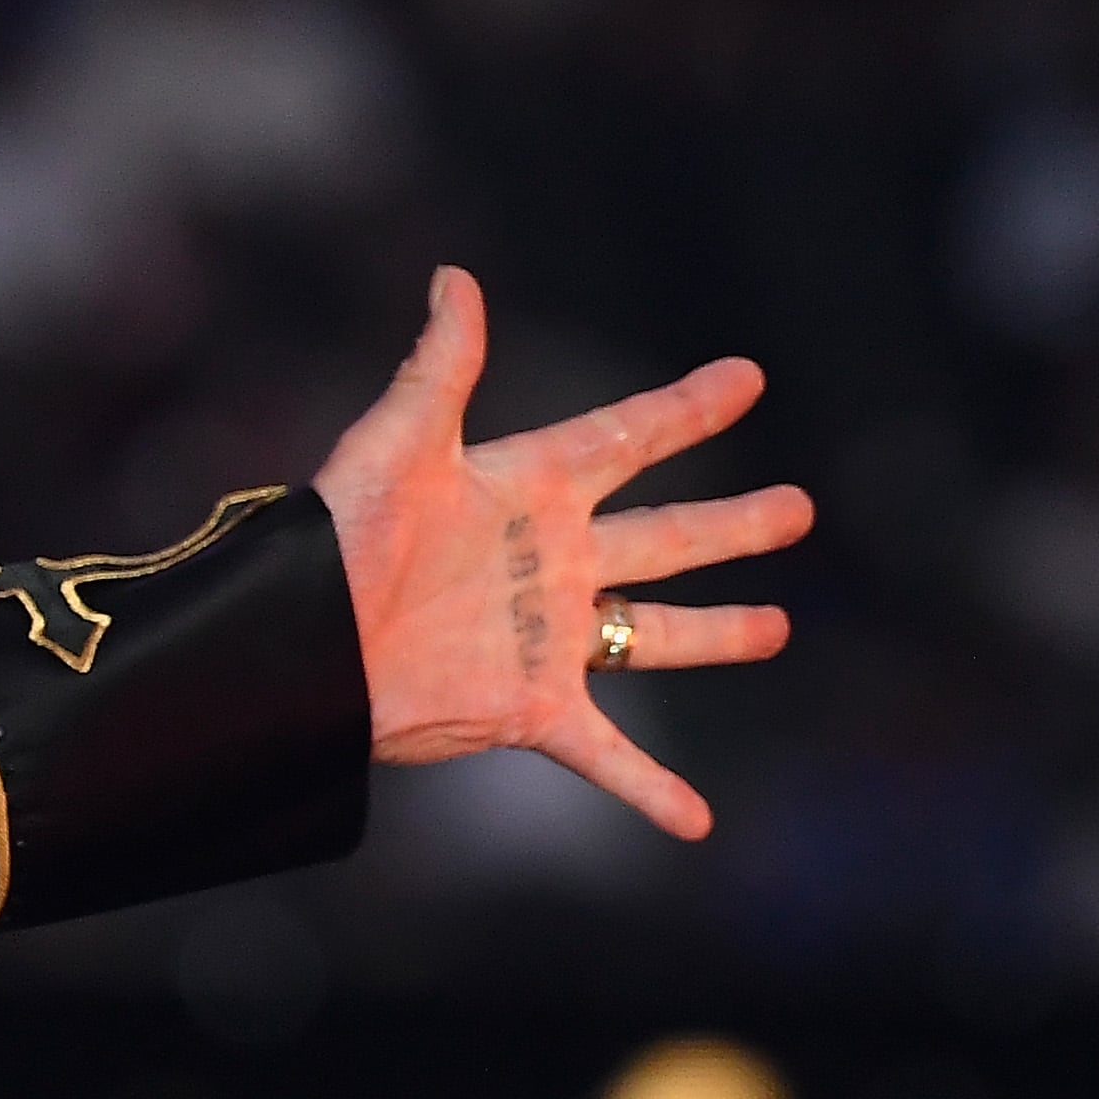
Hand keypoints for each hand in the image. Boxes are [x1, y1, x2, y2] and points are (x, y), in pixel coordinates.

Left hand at [312, 267, 810, 839]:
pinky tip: (696, 822)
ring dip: (719, 635)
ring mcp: (546, 637)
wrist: (300, 649)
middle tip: (799, 509)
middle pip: (665, 539)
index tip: (746, 378)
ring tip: (779, 626)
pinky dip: (652, 790)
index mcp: (525, 489)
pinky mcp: (529, 708)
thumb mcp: (396, 446)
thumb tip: (454, 277)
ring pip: (656, 636)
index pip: (625, 439)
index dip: (685, 410)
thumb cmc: (338, 541)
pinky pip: (606, 754)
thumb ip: (439, 367)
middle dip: (732, 526)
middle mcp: (550, 562)